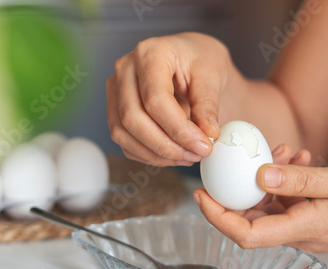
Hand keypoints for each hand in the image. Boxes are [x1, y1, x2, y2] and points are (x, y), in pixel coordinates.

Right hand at [106, 32, 232, 166]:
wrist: (189, 59)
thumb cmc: (199, 60)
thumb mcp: (212, 75)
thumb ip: (208, 104)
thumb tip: (208, 133)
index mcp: (150, 53)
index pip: (155, 98)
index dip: (179, 129)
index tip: (203, 145)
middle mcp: (125, 69)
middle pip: (133, 118)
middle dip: (166, 145)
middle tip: (196, 154)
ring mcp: (115, 91)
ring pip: (123, 133)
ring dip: (157, 153)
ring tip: (188, 156)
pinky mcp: (115, 110)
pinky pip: (125, 142)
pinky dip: (149, 155)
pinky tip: (174, 154)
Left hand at [193, 158, 327, 251]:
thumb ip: (299, 180)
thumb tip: (259, 175)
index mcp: (304, 229)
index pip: (246, 233)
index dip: (217, 216)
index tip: (200, 195)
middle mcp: (301, 231)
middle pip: (251, 217)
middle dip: (237, 189)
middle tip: (231, 161)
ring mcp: (309, 224)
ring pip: (271, 203)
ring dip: (267, 177)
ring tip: (282, 150)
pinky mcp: (317, 214)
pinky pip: (291, 198)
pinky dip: (288, 177)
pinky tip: (299, 158)